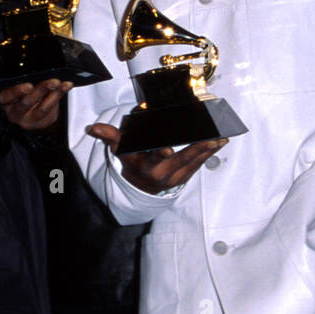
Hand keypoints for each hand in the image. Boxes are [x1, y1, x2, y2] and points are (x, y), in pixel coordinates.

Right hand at [0, 78, 71, 130]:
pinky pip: (52, 111)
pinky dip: (60, 96)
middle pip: (27, 102)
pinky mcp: (42, 123)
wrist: (32, 112)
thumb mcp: (18, 86)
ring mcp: (28, 120)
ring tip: (62, 84)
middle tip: (52, 82)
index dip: (17, 91)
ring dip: (54, 94)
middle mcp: (15, 113)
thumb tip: (37, 70)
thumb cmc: (23, 94)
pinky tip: (66, 87)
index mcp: (6, 101)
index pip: (7, 96)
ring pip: (42, 108)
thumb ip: (23, 79)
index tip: (29, 86)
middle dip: (41, 90)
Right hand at [86, 122, 226, 193]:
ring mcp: (177, 176)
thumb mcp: (121, 151)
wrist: (142, 185)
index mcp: (147, 166)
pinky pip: (200, 164)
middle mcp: (163, 173)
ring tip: (221, 137)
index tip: (167, 149)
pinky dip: (210, 153)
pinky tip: (220, 142)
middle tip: (211, 139)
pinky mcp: (186, 176)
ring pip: (195, 163)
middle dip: (197, 150)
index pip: (153, 159)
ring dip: (209, 150)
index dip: (160, 154)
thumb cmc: (133, 162)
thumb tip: (93, 128)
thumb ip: (110, 137)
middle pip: (182, 161)